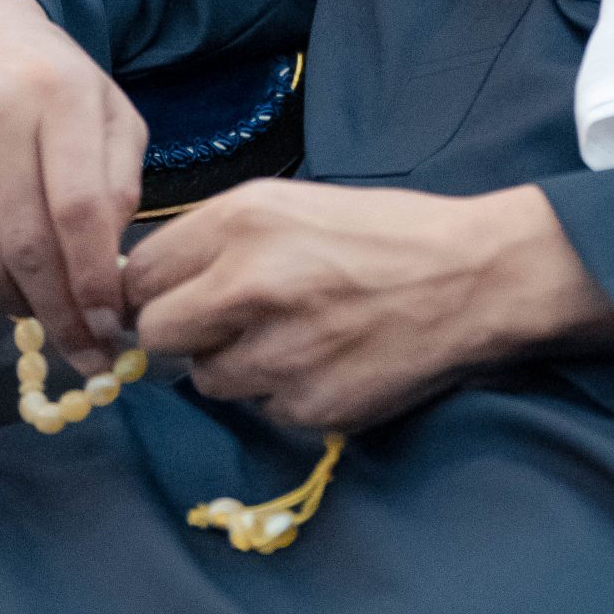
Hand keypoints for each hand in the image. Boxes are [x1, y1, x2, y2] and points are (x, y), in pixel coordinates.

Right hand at [0, 0, 146, 373]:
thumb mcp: (106, 110)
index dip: (94, 283)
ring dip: (15, 306)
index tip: (111, 330)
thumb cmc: (47, 79)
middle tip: (83, 350)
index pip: (78, 210)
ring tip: (42, 311)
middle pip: (25, 247)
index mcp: (58, 92)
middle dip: (60, 314)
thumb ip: (119, 183)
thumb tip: (109, 274)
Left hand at [122, 178, 613, 429]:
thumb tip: (150, 286)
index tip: (171, 298)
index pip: (141, 273)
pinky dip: (282, 392)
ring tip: (291, 336)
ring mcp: (276, 350)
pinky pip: (261, 408)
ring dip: (234, 366)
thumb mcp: (292, 205)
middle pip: (156, 332)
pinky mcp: (305, 405)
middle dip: (181, 334)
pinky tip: (325, 360)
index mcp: (243, 218)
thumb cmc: (383, 232)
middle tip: (222, 325)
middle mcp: (248, 282)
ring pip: (205, 379)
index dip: (152, 290)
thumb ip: (218, 241)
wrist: (472, 276)